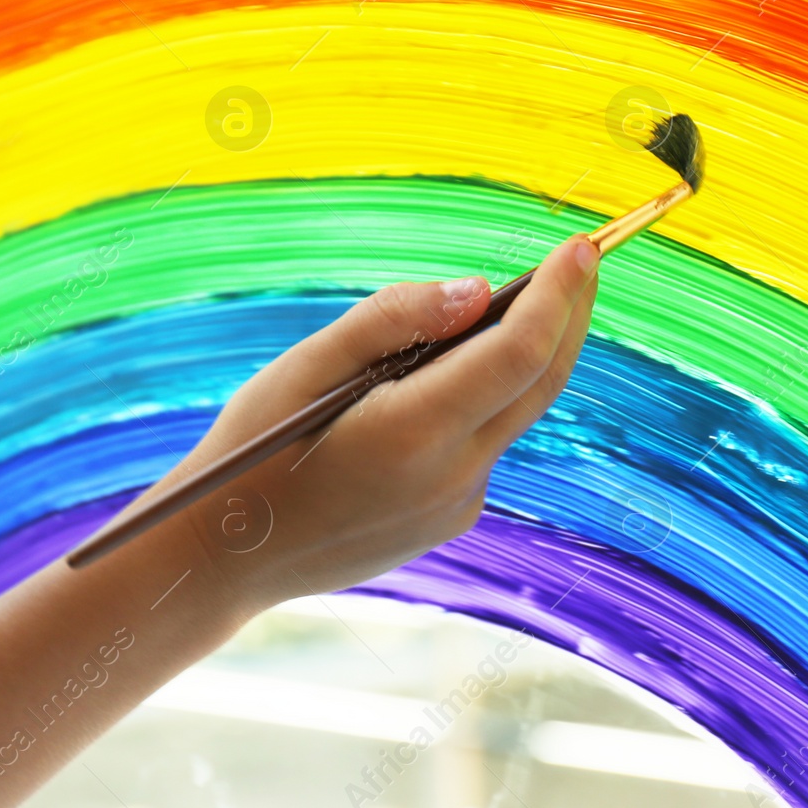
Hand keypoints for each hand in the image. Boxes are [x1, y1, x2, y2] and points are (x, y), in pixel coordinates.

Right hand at [170, 233, 600, 607]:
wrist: (226, 560)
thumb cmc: (255, 451)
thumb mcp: (304, 365)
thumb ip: (393, 320)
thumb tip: (478, 291)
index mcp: (412, 431)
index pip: (520, 352)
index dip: (558, 294)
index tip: (579, 247)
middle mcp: (450, 476)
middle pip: (541, 383)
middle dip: (569, 315)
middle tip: (581, 258)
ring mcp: (455, 506)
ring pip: (514, 414)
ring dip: (526, 356)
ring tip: (520, 301)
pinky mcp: (450, 520)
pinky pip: (485, 445)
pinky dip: (486, 399)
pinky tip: (452, 374)